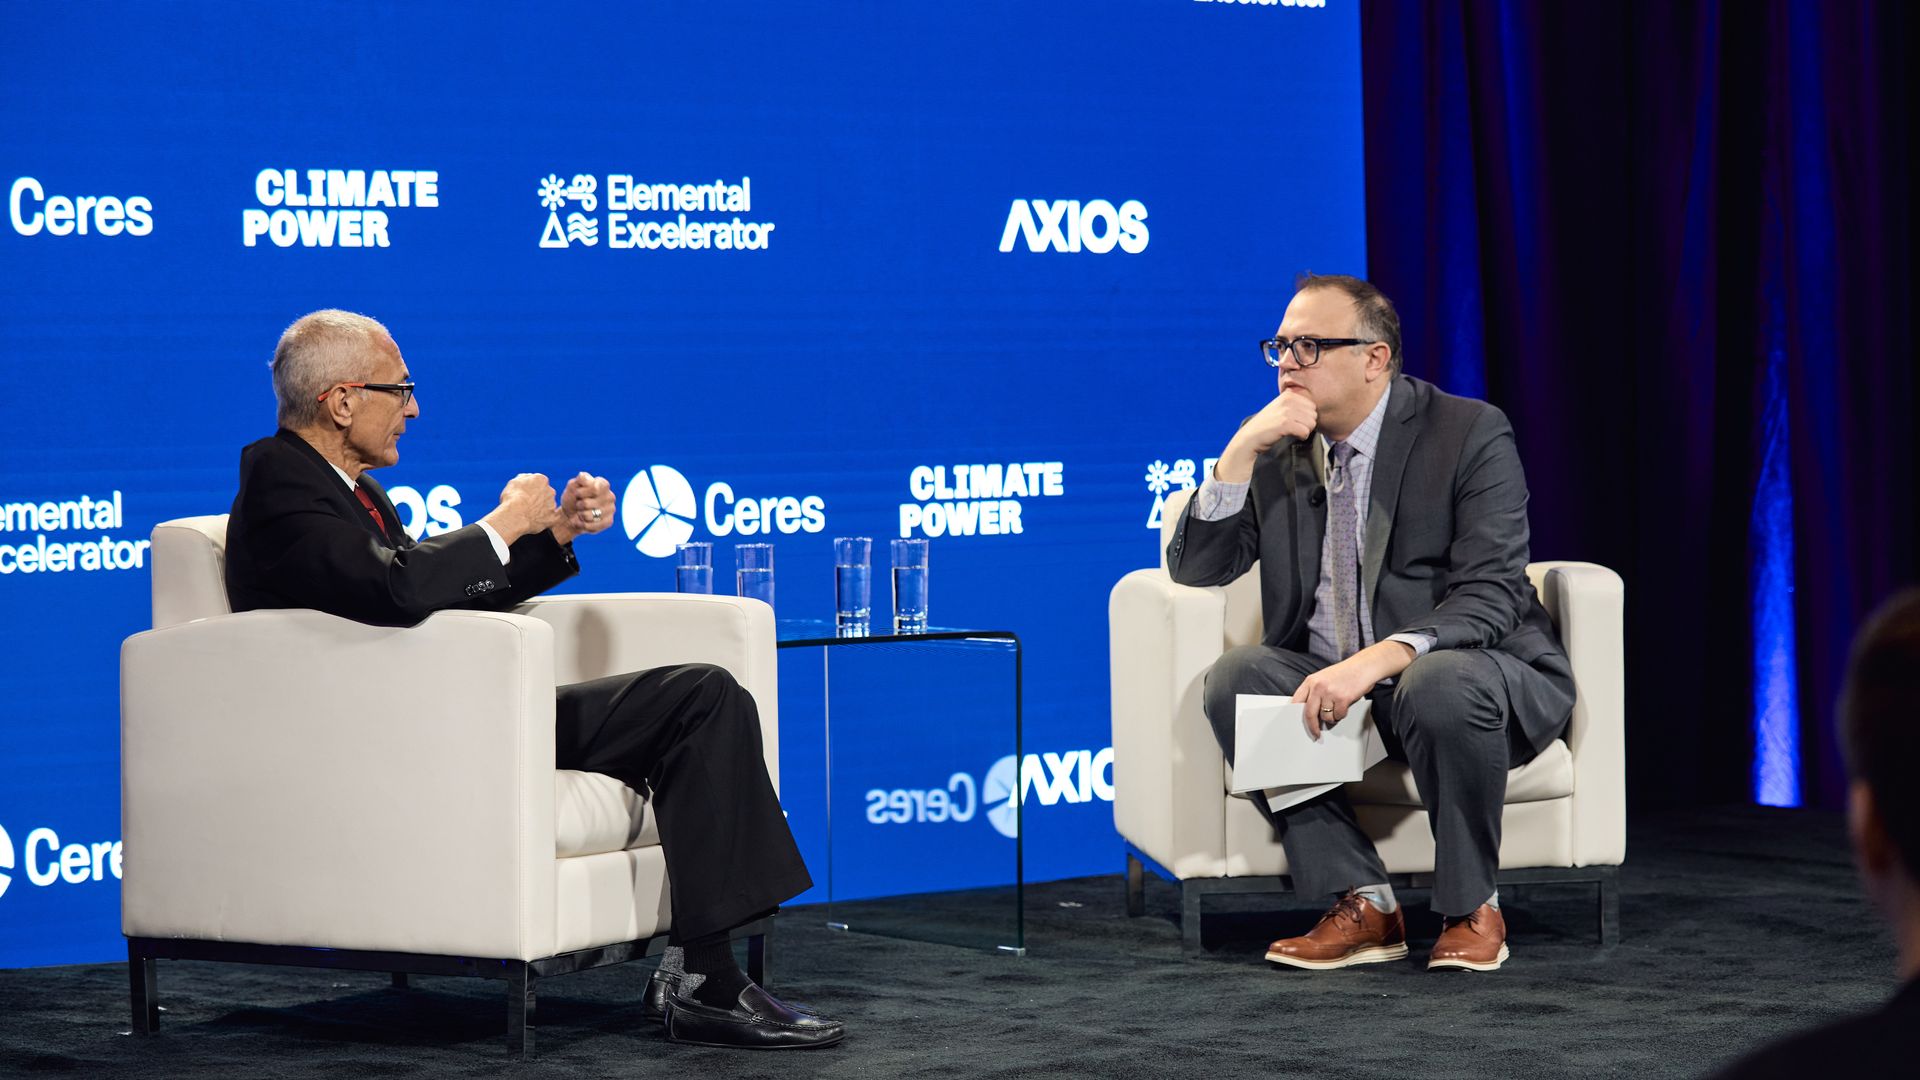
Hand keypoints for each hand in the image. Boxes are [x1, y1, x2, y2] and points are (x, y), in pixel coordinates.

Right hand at [483, 473, 560, 542]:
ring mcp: (552, 504)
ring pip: (548, 506)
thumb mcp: (514, 482)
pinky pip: (550, 519)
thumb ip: (524, 478)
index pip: (539, 483)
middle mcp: (550, 491)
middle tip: (527, 505)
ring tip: (528, 514)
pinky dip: (544, 520)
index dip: (531, 490)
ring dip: (541, 509)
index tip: (524, 495)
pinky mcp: (553, 518)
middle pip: (546, 494)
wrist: (515, 514)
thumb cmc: (512, 498)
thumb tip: (528, 477)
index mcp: (541, 480)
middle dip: (538, 498)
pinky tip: (535, 521)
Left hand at [555, 472, 615, 543]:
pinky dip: (583, 524)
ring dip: (580, 515)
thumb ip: (579, 480)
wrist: (570, 516)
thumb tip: (582, 476)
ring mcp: (611, 509)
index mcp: (603, 484)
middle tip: (579, 504)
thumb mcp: (572, 487)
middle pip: (587, 503)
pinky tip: (583, 521)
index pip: (594, 488)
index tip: (577, 493)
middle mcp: (610, 496)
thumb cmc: (572, 499)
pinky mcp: (609, 522)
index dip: (581, 493)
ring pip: (589, 516)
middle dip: (579, 505)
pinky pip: (592, 526)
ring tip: (581, 513)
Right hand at [1216, 389, 1317, 481]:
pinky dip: (1301, 436)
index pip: (1313, 406)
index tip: (1295, 421)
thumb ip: (1296, 404)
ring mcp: (1286, 410)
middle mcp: (1288, 399)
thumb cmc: (1269, 425)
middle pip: (1314, 414)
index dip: (1307, 416)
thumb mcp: (1281, 408)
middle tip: (1294, 427)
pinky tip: (1292, 436)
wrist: (1251, 437)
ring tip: (1292, 431)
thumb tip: (1315, 409)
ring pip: (1312, 423)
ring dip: (1304, 431)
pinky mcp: (1285, 423)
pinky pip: (1305, 431)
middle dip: (1307, 424)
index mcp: (1289, 394)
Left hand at [1292, 641, 1417, 739]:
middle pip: (1309, 713)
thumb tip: (1310, 712)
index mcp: (1311, 681)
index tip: (1299, 724)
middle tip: (1316, 733)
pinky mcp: (1342, 699)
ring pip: (1325, 717)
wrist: (1363, 666)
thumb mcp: (1324, 678)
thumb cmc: (1345, 673)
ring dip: (1332, 717)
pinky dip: (1341, 714)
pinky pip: (1338, 716)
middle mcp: (1318, 686)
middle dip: (1312, 726)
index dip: (1296, 715)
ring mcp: (1330, 693)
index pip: (1297, 701)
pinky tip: (1345, 705)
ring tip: (1337, 707)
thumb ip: (1315, 692)